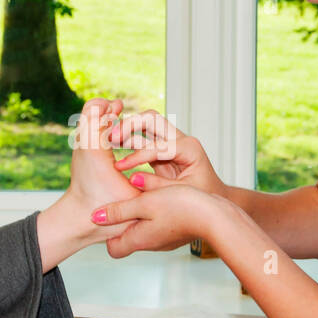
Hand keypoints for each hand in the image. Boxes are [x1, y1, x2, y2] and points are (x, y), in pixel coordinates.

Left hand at [91, 184, 219, 257]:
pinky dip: (156, 213)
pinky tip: (162, 197)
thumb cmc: (181, 207)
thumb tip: (95, 217)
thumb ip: (119, 211)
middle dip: (123, 221)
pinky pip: (159, 225)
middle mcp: (151, 244)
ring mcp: (166, 240)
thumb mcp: (144, 203)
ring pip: (144, 230)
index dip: (108, 234)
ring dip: (140, 214)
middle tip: (124, 199)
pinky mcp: (177, 232)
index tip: (109, 213)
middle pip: (128, 238)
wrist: (215, 215)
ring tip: (144, 195)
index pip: (113, 249)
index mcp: (139, 239)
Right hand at [107, 109, 228, 198]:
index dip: (137, 156)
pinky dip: (126, 139)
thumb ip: (158, 187)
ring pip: (145, 124)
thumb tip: (132, 178)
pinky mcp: (160, 149)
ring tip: (106, 139)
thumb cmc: (203, 197)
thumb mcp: (182, 195)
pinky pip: (141, 138)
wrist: (211, 196)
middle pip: (151, 119)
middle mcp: (180, 139)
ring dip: (125, 129)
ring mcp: (170, 142)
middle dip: (129, 125)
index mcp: (189, 148)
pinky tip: (111, 145)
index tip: (119, 167)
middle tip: (110, 138)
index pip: (159, 145)